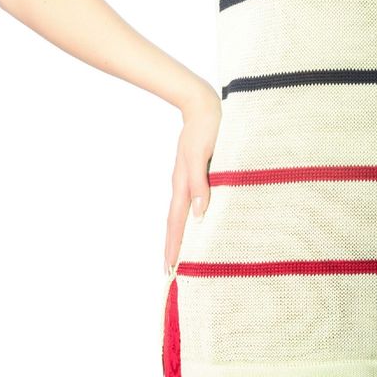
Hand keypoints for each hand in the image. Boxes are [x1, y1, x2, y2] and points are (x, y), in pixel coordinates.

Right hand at [164, 88, 221, 274]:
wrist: (203, 105)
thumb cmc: (206, 128)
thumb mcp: (202, 155)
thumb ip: (200, 183)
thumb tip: (199, 215)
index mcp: (184, 184)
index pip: (178, 222)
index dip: (174, 246)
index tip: (169, 269)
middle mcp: (184, 184)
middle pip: (177, 222)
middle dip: (173, 246)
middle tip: (170, 271)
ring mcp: (188, 178)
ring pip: (183, 213)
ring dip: (181, 234)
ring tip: (181, 254)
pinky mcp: (197, 171)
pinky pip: (191, 200)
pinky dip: (191, 217)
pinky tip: (197, 221)